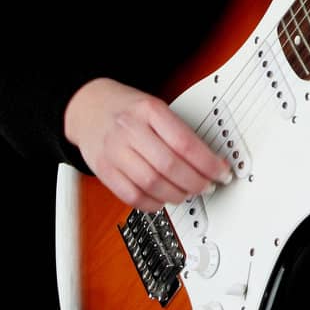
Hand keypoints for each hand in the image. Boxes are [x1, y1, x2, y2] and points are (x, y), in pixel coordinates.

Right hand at [64, 77, 233, 209]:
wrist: (87, 106)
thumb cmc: (127, 107)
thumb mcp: (154, 106)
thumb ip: (177, 131)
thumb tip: (209, 160)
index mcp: (149, 110)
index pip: (185, 142)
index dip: (208, 163)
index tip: (221, 172)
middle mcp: (130, 130)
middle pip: (170, 166)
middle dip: (196, 182)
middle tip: (208, 186)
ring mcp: (114, 151)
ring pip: (152, 184)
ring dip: (177, 195)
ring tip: (188, 193)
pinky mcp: (103, 170)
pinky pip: (131, 196)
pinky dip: (152, 203)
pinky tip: (163, 199)